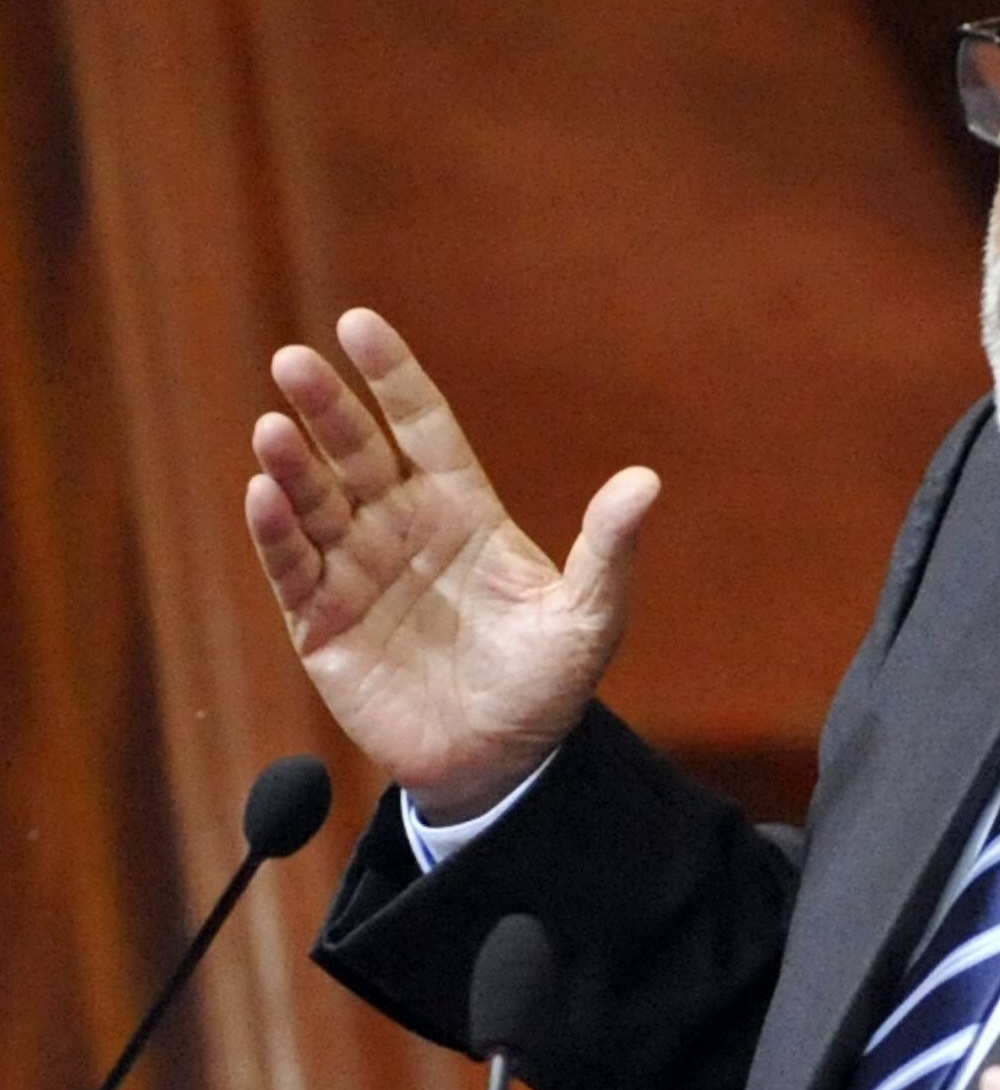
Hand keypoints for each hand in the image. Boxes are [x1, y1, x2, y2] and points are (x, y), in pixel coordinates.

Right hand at [245, 307, 659, 818]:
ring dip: (292, 464)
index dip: (392, 377)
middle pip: (357, 452)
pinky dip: (274, 532)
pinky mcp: (322, 623)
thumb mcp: (589, 617)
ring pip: (315, 502)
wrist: (502, 764)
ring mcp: (357, 572)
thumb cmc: (547, 685)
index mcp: (463, 511)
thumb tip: (646, 481)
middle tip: (293, 361)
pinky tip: (263, 494)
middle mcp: (402, 529)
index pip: (421, 426)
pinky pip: (291, 567)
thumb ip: (608, 549)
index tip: (359, 326)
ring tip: (273, 428)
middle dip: (326, 408)